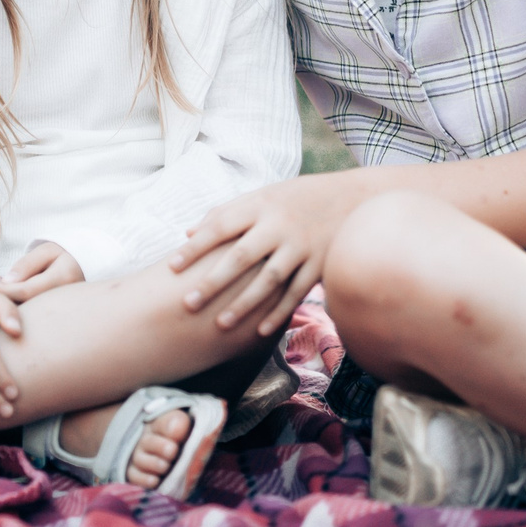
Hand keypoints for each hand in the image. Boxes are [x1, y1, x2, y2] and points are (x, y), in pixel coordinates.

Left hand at [0, 241, 83, 327]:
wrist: (83, 271)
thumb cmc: (61, 258)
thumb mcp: (46, 252)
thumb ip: (27, 264)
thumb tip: (7, 281)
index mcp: (65, 277)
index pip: (27, 291)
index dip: (4, 290)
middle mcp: (68, 299)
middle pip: (27, 309)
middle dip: (4, 301)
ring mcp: (66, 314)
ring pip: (30, 319)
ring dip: (10, 307)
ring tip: (1, 292)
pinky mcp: (61, 322)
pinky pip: (36, 323)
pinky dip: (19, 313)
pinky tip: (12, 301)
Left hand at [168, 175, 370, 337]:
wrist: (354, 198)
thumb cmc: (296, 198)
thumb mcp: (263, 196)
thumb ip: (226, 213)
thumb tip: (188, 234)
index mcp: (261, 205)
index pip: (221, 225)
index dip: (197, 247)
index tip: (172, 267)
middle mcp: (280, 225)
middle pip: (242, 256)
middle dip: (214, 281)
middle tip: (187, 304)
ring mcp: (302, 245)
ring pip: (269, 279)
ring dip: (244, 303)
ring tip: (220, 324)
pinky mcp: (321, 263)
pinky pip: (298, 292)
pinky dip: (280, 312)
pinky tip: (261, 330)